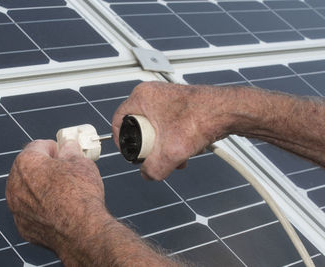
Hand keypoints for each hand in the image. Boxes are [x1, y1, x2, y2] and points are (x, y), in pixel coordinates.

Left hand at [6, 139, 108, 260]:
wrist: (82, 230)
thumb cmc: (80, 194)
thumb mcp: (81, 162)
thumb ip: (70, 151)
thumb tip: (69, 147)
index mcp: (26, 162)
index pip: (37, 146)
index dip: (53, 147)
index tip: (63, 152)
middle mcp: (14, 184)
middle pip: (28, 169)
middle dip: (44, 167)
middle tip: (64, 170)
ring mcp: (16, 208)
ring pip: (27, 191)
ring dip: (41, 188)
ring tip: (63, 192)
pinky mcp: (23, 226)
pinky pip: (31, 211)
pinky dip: (41, 209)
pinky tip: (59, 210)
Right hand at [112, 81, 233, 180]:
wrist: (228, 111)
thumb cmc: (202, 118)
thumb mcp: (170, 152)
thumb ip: (153, 169)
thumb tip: (148, 175)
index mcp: (142, 97)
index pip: (119, 121)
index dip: (122, 142)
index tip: (129, 154)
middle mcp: (152, 94)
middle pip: (139, 128)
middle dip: (150, 148)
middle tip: (156, 157)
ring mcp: (167, 99)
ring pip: (156, 129)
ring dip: (164, 147)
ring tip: (177, 157)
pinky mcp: (179, 105)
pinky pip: (169, 126)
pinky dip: (175, 140)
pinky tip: (187, 150)